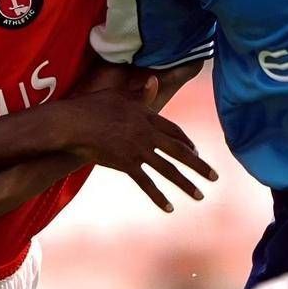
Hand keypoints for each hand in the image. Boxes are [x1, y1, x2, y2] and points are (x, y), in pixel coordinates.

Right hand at [53, 87, 216, 211]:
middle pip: (179, 151)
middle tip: (214, 177)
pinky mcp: (125, 164)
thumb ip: (139, 94)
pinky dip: (157, 196)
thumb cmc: (92, 106)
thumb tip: (154, 80)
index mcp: (147, 116)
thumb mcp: (118, 95)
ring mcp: (138, 149)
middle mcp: (147, 133)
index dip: (186, 141)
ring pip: (168, 169)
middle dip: (199, 165)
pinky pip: (146, 182)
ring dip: (185, 184)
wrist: (73, 123)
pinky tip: (169, 207)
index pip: (174, 131)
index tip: (196, 150)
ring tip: (200, 196)